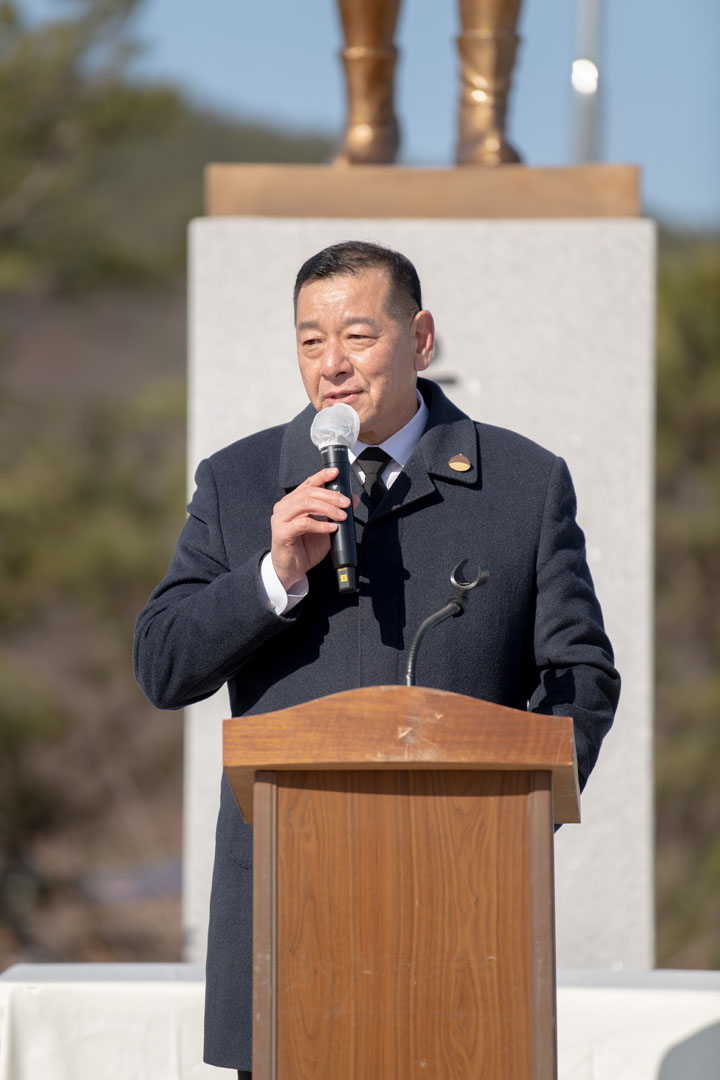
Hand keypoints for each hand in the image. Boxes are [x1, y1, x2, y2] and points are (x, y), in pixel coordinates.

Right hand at [270, 467, 357, 589]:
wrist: (291, 570)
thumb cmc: (305, 548)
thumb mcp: (326, 528)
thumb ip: (336, 513)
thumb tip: (353, 499)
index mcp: (293, 502)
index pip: (307, 484)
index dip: (321, 476)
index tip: (336, 472)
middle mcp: (284, 507)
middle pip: (308, 492)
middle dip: (330, 495)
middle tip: (346, 503)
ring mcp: (280, 519)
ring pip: (306, 504)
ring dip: (327, 509)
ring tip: (341, 516)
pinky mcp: (281, 532)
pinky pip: (303, 523)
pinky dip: (320, 525)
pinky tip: (331, 528)